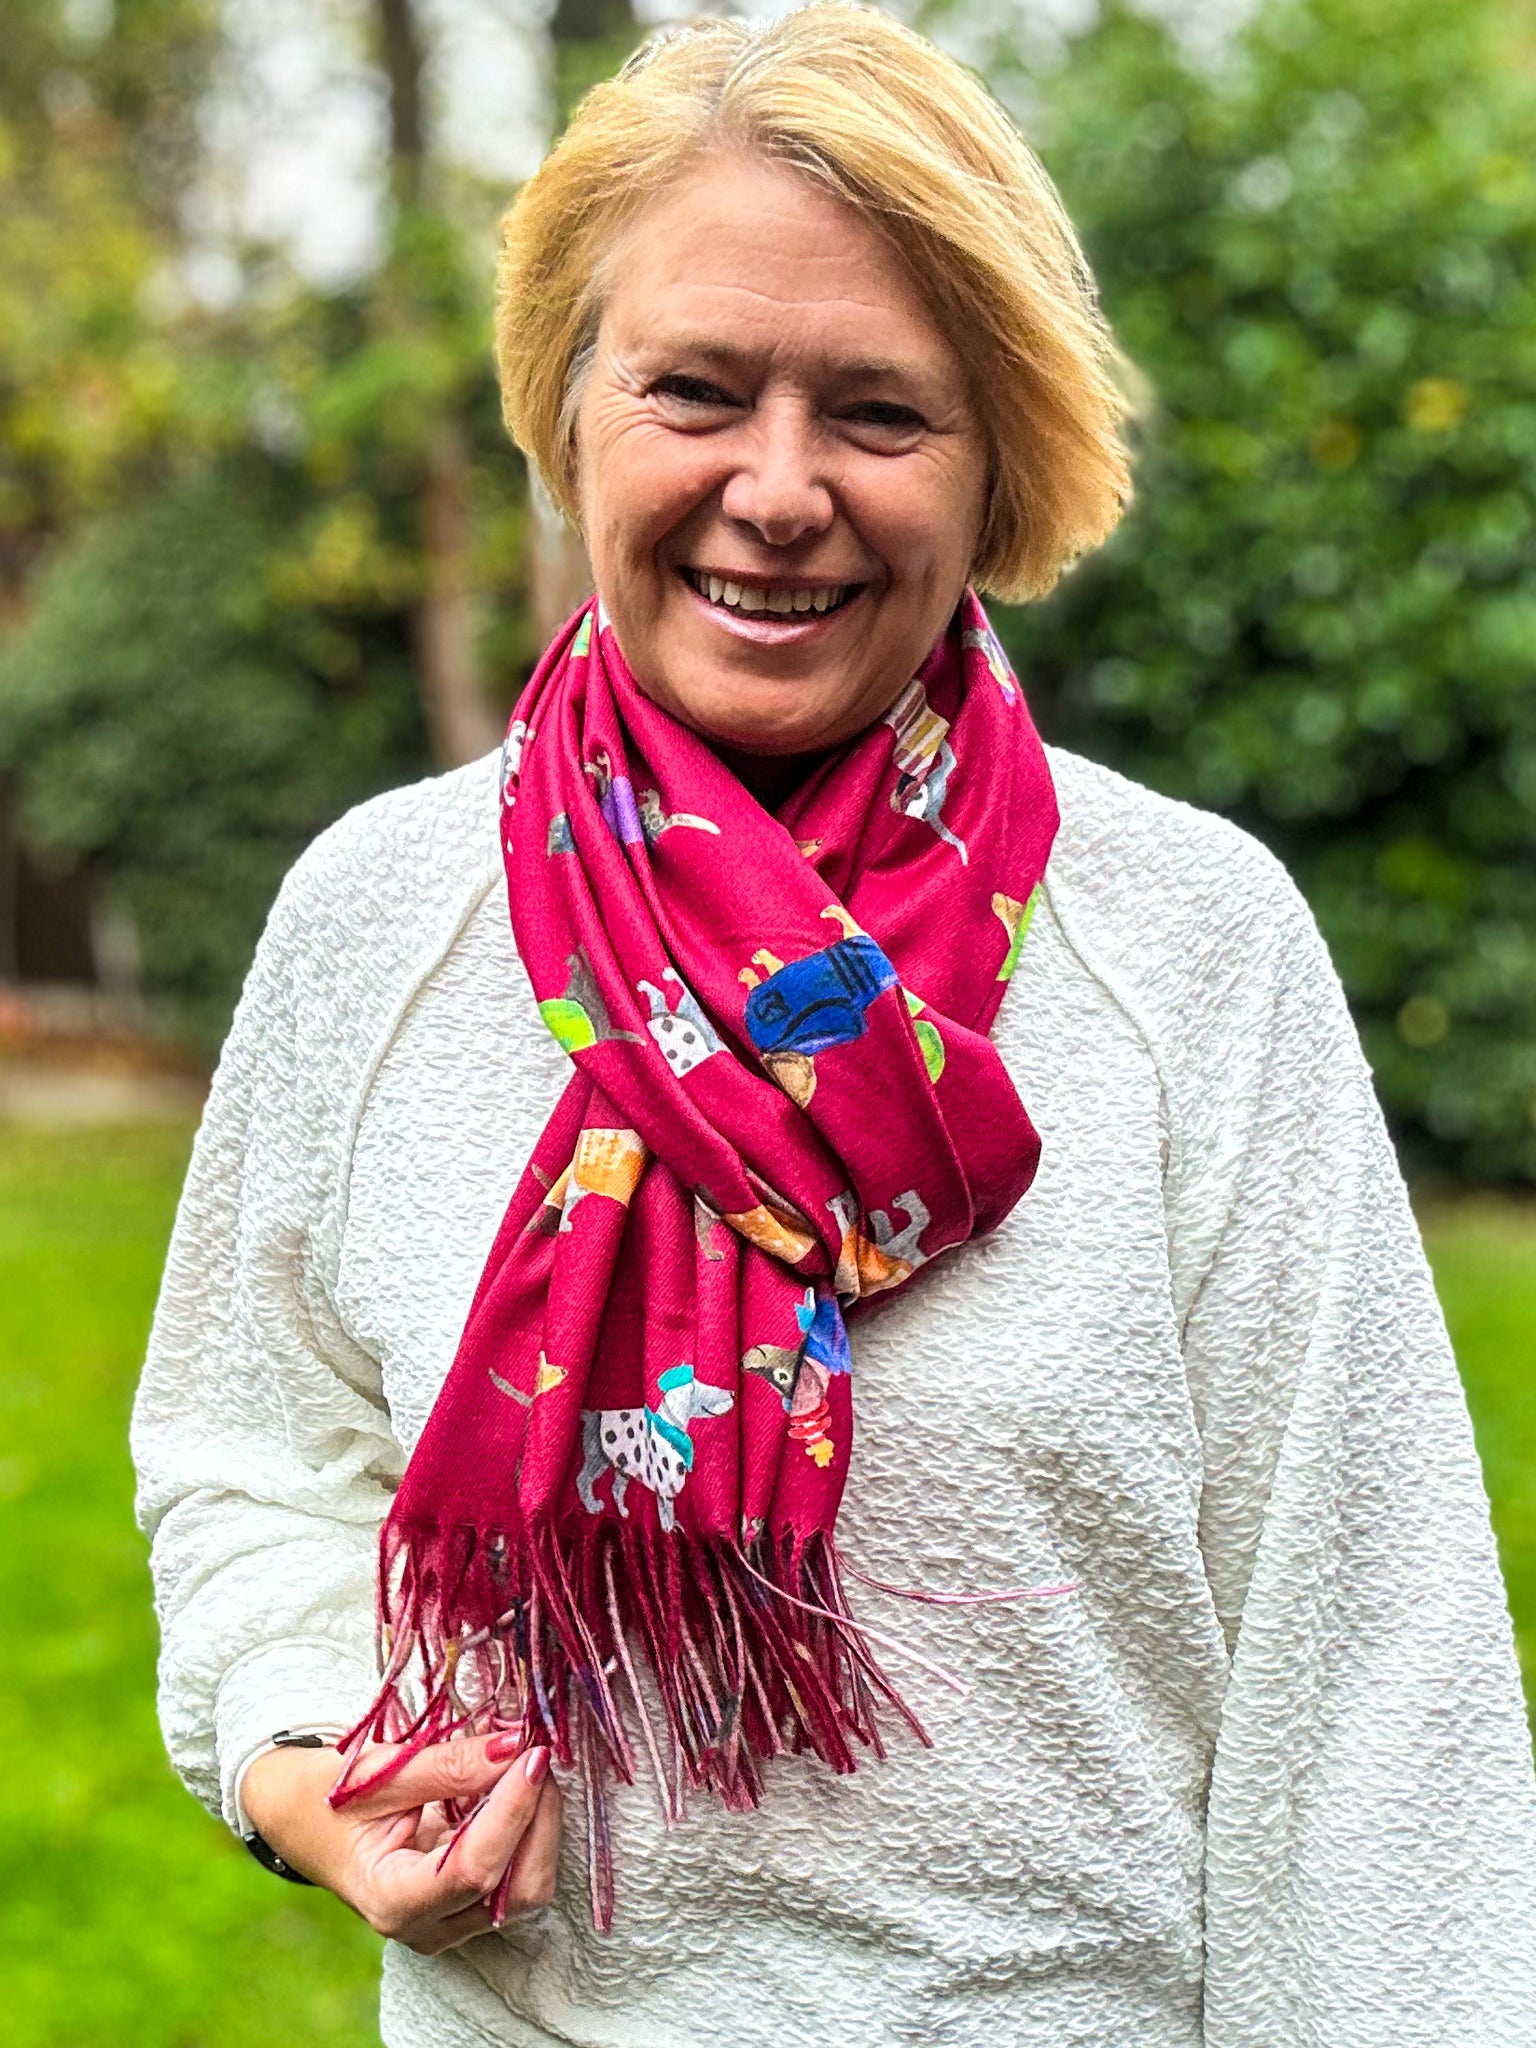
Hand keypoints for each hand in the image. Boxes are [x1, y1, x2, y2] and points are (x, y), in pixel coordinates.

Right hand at [241, 1733, 560, 1953]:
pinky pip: (519, 1874)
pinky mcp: (468, 1905)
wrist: (300, 1820)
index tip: (533, 1754)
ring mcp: (451, 1923)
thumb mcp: (377, 1773)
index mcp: (393, 1901)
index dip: (513, 1811)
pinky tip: (515, 1786)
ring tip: (525, 1764)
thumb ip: (449, 1764)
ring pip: (527, 1887)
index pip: (474, 1869)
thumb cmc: (326, 1797)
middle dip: (537, 1818)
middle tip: (534, 1752)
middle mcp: (428, 1927)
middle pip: (516, 1890)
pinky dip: (529, 1828)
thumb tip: (514, 1745)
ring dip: (540, 1822)